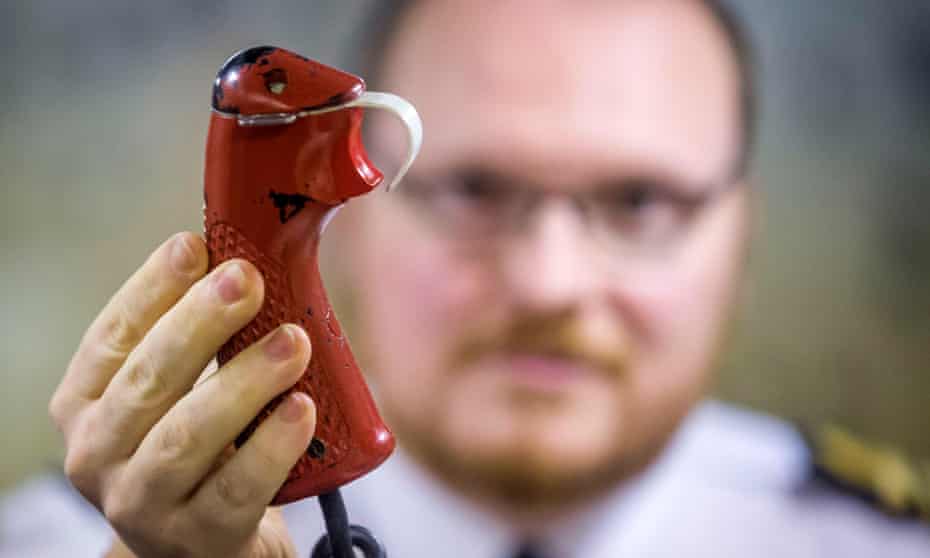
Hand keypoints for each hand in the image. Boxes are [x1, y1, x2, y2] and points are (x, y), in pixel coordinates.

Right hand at [49, 232, 315, 557]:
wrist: (199, 543)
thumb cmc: (194, 449)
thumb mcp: (175, 393)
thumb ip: (194, 340)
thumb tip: (246, 262)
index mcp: (86, 403)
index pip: (112, 337)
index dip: (152, 289)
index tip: (194, 246)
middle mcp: (98, 454)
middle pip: (148, 380)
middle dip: (200, 324)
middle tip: (247, 281)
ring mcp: (143, 502)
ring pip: (188, 435)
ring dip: (244, 381)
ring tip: (293, 342)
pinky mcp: (197, 537)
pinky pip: (237, 487)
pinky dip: (271, 445)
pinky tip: (301, 408)